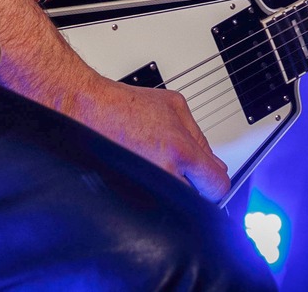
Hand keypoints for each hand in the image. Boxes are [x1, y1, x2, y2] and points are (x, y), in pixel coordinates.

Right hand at [69, 73, 231, 200]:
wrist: (89, 108)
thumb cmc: (126, 104)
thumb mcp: (174, 105)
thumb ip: (199, 136)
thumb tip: (215, 164)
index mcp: (180, 149)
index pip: (217, 186)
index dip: (217, 183)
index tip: (213, 180)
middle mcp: (164, 171)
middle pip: (198, 200)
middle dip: (196, 187)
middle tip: (184, 172)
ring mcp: (146, 184)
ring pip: (176, 202)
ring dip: (175, 189)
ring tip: (160, 167)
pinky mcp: (131, 192)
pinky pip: (154, 200)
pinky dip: (155, 190)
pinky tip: (147, 170)